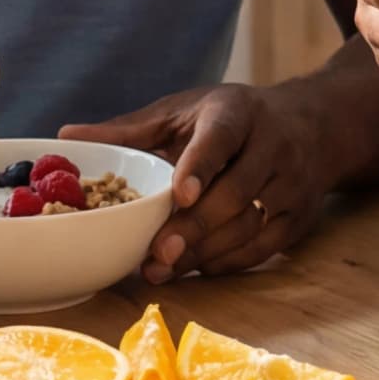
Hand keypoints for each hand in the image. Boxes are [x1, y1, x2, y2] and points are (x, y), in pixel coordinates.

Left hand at [61, 84, 334, 281]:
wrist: (313, 127)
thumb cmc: (231, 119)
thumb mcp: (185, 110)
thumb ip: (130, 129)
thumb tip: (65, 135)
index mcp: (238, 112)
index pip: (222, 138)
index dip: (201, 166)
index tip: (179, 194)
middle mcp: (273, 145)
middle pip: (236, 192)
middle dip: (195, 226)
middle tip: (157, 252)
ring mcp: (292, 183)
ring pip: (250, 225)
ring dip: (206, 252)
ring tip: (163, 268)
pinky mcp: (299, 216)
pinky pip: (263, 247)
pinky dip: (227, 262)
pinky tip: (194, 268)